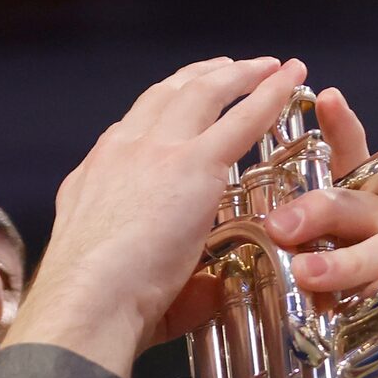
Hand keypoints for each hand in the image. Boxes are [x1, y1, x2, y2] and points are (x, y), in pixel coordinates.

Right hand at [14, 57, 304, 373]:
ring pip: (201, 91)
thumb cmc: (100, 310)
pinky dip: (269, 94)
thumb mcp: (122, 273)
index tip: (185, 104)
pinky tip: (291, 80)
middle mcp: (122, 149)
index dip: (165, 109)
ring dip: (238, 74)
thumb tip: (210, 286)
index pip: (135, 127)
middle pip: (166, 94)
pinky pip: (242, 118)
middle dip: (202, 76)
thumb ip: (171, 272)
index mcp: (98, 175)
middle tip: (232, 69)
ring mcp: (156, 151)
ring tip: (268, 67)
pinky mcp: (192, 164)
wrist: (86, 304)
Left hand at [268, 86, 377, 377]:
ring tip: (309, 280)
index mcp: (350, 247)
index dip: (332, 139)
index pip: (338, 182)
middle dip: (317, 207)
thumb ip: (269, 302)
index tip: (317, 99)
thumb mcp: (299, 342)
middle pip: (358, 203)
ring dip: (347, 260)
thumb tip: (202, 279)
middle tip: (278, 226)